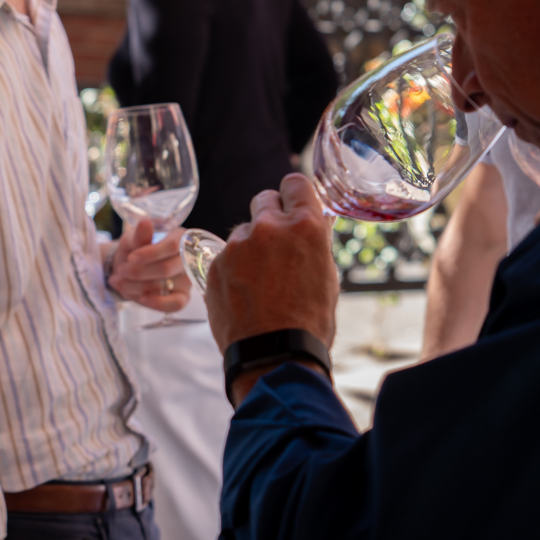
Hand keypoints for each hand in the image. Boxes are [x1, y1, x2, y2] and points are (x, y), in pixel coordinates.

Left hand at [105, 220, 190, 312]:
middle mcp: (189, 258)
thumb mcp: (133, 239)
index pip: (172, 246)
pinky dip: (156, 303)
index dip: (150, 253)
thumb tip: (145, 223)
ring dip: (137, 286)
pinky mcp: (182, 297)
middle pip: (166, 268)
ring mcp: (187, 279)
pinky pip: (175, 304)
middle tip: (120, 271)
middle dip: (138, 272)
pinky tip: (141, 298)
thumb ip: (139, 234)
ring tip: (118, 281)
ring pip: (165, 286)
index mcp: (181, 238)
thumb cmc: (135, 249)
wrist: (129, 267)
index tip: (130, 258)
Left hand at [205, 174, 338, 353]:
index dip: (294, 195)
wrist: (273, 355)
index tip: (293, 205)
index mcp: (304, 226)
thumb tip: (312, 221)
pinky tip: (244, 293)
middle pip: (264, 199)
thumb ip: (314, 242)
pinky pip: (225, 255)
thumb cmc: (308, 321)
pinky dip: (233, 267)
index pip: (295, 184)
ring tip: (261, 280)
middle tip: (276, 243)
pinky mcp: (214, 263)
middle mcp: (268, 228)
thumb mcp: (326, 275)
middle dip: (270, 215)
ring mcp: (237, 245)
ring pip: (243, 231)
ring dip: (250, 246)